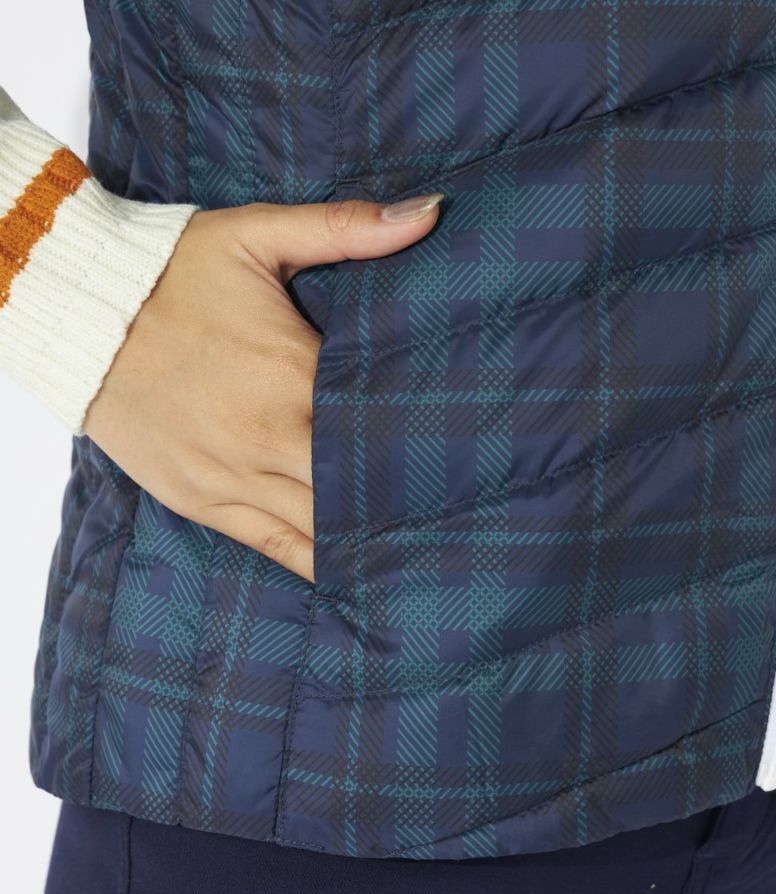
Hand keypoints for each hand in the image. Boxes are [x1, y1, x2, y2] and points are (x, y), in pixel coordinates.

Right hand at [82, 192, 443, 582]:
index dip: (424, 444)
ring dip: (368, 536)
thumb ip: (348, 229)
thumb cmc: (172, 272)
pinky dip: (314, 560)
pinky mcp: (201, 500)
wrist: (80, 312)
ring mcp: (233, 477)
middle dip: (403, 498)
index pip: (379, 425)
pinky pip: (271, 545)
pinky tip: (351, 570)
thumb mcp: (258, 236)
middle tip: (454, 509)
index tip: (465, 456)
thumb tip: (431, 212)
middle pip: (358, 487)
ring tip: (418, 548)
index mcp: (293, 375)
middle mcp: (269, 437)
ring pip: (321, 527)